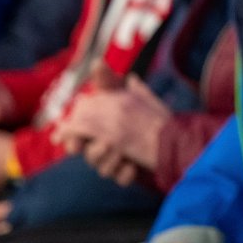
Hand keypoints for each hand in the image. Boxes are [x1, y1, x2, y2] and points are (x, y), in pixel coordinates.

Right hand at [54, 78, 172, 175]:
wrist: (172, 132)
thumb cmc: (141, 112)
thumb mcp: (126, 94)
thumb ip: (109, 81)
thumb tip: (97, 62)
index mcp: (97, 129)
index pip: (75, 137)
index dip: (70, 140)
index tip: (73, 142)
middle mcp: (102, 147)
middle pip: (89, 155)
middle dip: (96, 151)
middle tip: (108, 144)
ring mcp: (115, 162)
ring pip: (102, 169)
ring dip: (111, 161)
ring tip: (124, 154)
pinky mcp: (128, 173)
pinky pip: (121, 179)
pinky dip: (127, 173)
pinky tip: (134, 166)